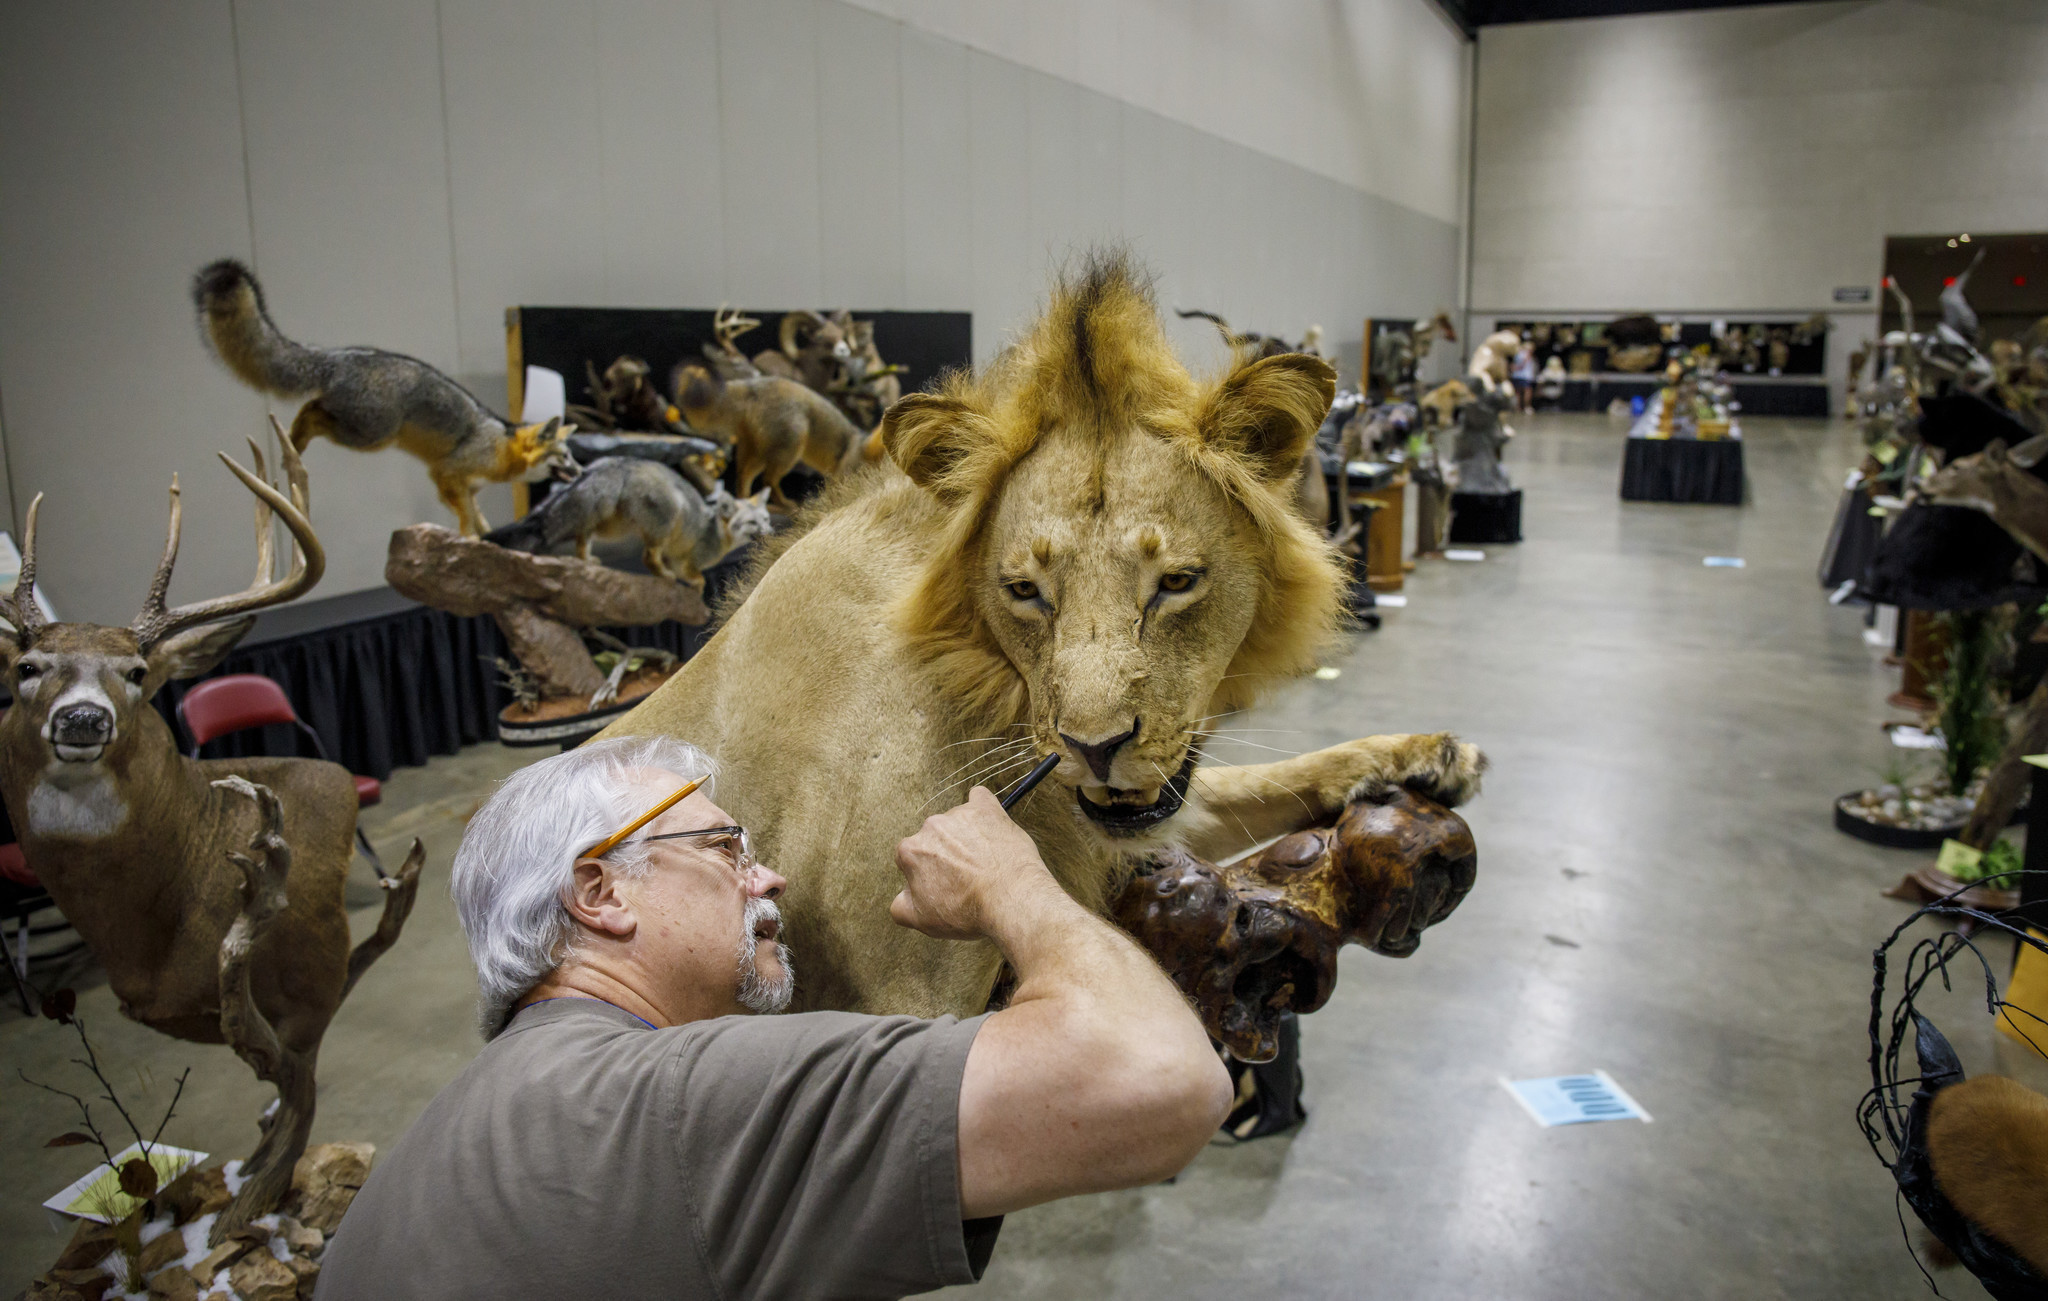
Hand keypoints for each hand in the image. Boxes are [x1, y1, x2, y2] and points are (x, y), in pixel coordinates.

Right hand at [891, 787, 1052, 940]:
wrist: (1011, 900)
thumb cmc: (968, 911)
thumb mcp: (922, 921)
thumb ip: (900, 906)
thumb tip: (901, 897)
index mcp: (911, 851)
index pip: (911, 857)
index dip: (926, 872)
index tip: (942, 883)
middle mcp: (931, 827)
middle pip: (934, 838)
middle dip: (946, 854)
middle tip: (965, 876)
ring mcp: (959, 815)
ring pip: (957, 823)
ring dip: (966, 837)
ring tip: (984, 861)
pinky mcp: (986, 809)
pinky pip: (979, 798)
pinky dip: (981, 808)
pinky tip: (988, 821)